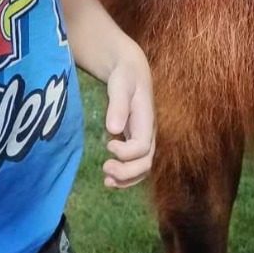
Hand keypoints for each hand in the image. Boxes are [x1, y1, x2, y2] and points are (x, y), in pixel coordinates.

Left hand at [102, 43, 154, 188]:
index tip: (109, 144)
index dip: (126, 153)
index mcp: (147, 120)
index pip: (142, 147)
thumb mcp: (120, 84)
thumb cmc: (125, 75)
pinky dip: (125, 176)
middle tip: (105, 168)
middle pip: (145, 163)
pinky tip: (111, 179)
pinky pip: (135, 165)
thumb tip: (113, 130)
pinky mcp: (136, 141)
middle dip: (126, 172)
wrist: (130, 70)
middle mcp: (148, 132)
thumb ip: (118, 105)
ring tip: (107, 181)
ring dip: (126, 180)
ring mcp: (143, 138)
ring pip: (142, 168)